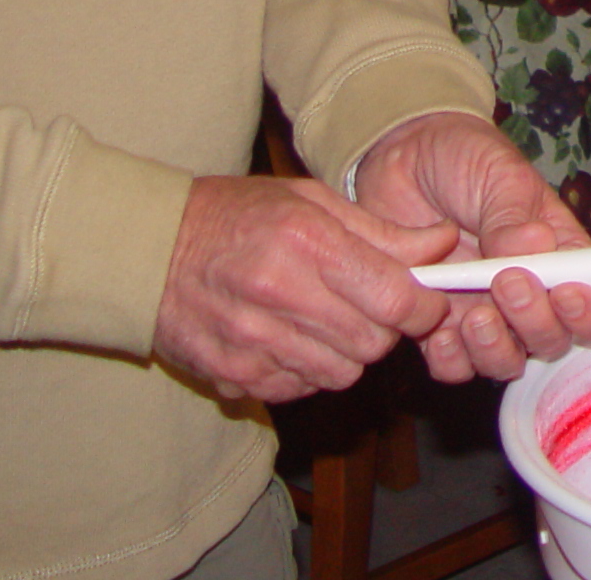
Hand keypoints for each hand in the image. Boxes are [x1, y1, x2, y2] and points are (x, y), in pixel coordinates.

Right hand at [154, 174, 458, 403]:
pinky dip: (309, 370)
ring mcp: (253, 343)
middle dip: (387, 329)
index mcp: (306, 243)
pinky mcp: (234, 377)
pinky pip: (300, 389)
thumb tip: (443, 242)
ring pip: (341, 373)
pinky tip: (294, 338)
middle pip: (373, 343)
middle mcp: (280, 296)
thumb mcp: (309, 201)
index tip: (428, 303)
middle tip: (373, 307)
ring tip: (330, 319)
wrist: (147, 251)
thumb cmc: (235, 214)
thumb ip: (380, 230)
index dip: (425, 308)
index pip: (394, 299)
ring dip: (349, 352)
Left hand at [354, 112, 590, 380]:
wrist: (399, 159)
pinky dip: (451, 359)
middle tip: (508, 282)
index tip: (567, 292)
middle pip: (554, 339)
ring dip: (496, 348)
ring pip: (507, 362)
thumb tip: (536, 247)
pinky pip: (454, 367)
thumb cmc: (463, 158)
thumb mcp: (497, 172)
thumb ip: (513, 213)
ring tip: (473, 314)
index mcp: (559, 254)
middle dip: (537, 322)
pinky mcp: (437, 326)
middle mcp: (529, 293)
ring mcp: (483, 313)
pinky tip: (438, 331)